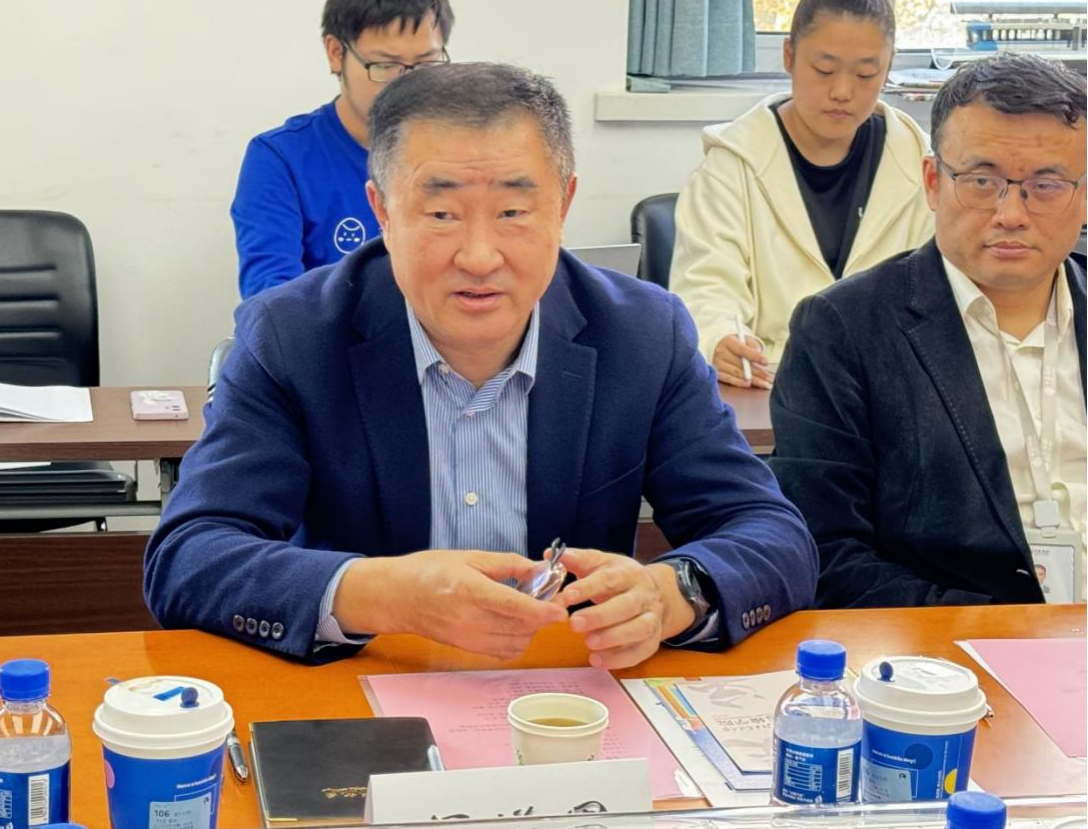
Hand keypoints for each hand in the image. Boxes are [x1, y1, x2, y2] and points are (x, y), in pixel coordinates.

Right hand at [333, 550, 567, 659]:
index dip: (543, 611)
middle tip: (548, 600)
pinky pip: (502, 652)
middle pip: (520, 628)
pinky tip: (514, 624)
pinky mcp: (466, 648)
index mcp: (470, 590)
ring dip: (531, 631)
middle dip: (541, 618)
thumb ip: (508, 564)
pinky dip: (517, 641)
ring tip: (529, 611)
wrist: (397, 596)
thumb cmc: (429, 571)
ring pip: (515, 643)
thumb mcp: (470, 557)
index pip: (515, 607)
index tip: (561, 610)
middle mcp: (469, 619)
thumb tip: (539, 569)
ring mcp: (467, 638)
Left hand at [556, 548, 694, 668]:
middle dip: (600, 616)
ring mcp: (651, 618)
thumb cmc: (619, 579)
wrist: (656, 594)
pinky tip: (597, 660)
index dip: (588, 588)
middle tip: (574, 623)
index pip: (609, 579)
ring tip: (588, 643)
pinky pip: (639, 652)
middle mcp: (644, 595)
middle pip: (627, 605)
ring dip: (613, 638)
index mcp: (628, 573)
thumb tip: (548, 554)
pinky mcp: (651, 641)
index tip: (567, 596)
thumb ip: (576, 560)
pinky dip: (619, 659)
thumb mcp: (601, 564)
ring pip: (638, 629)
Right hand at [712, 334, 773, 388]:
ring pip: (737, 373)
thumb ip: (752, 346)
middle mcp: (721, 352)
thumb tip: (759, 354)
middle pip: (741, 364)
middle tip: (769, 378)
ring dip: (752, 379)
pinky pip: (728, 379)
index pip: (742, 350)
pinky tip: (749, 385)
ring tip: (764, 384)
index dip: (754, 356)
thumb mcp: (744, 340)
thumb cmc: (735, 345)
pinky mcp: (716, 373)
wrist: (717, 348)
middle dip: (757, 372)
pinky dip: (739, 382)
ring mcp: (717, 364)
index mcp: (728, 342)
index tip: (765, 362)